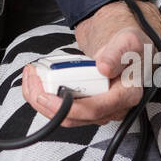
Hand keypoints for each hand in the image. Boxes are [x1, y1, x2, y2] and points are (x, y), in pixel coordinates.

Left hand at [21, 0, 160, 126]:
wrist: (127, 51)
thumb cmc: (129, 48)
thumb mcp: (128, 42)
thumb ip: (117, 54)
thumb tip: (104, 68)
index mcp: (125, 95)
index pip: (93, 110)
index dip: (66, 107)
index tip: (45, 96)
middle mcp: (112, 109)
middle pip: (73, 118)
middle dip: (45, 102)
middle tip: (32, 77)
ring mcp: (99, 111)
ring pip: (64, 116)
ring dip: (41, 100)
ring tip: (31, 75)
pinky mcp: (87, 107)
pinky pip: (63, 109)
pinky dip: (45, 97)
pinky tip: (37, 80)